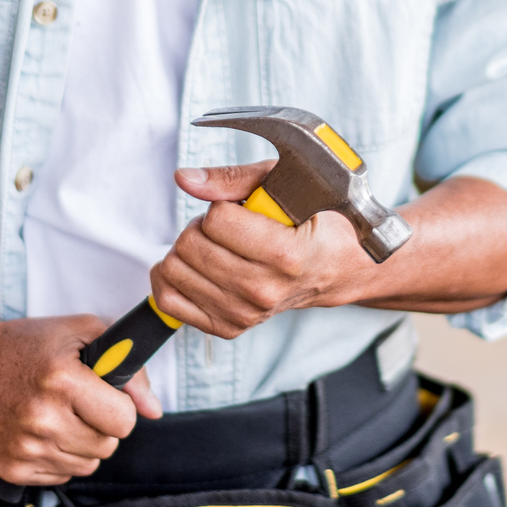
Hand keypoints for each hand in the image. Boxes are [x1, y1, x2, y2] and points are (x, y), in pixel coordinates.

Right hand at [0, 313, 160, 486]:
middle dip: (102, 426)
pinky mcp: (11, 469)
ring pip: (88, 464)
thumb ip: (128, 367)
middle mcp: (43, 418)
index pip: (124, 420)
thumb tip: (154, 410)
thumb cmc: (24, 345)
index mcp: (63, 380)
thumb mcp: (80, 332)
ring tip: (58, 416)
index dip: (120, 407)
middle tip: (79, 404)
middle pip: (108, 446)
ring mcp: (25, 448)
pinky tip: (40, 431)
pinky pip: (61, 475)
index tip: (105, 397)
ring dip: (81, 443)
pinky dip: (58, 456)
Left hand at [149, 162, 379, 338]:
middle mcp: (264, 290)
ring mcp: (245, 313)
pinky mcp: (228, 327)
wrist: (337, 269)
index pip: (216, 220)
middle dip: (201, 225)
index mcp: (285, 254)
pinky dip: (171, 277)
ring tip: (217, 246)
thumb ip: (232, 179)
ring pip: (174, 270)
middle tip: (227, 227)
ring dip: (189, 249)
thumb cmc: (314, 221)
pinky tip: (194, 265)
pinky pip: (169, 301)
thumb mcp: (285, 185)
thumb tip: (185, 179)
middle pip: (190, 245)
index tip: (240, 210)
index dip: (222, 206)